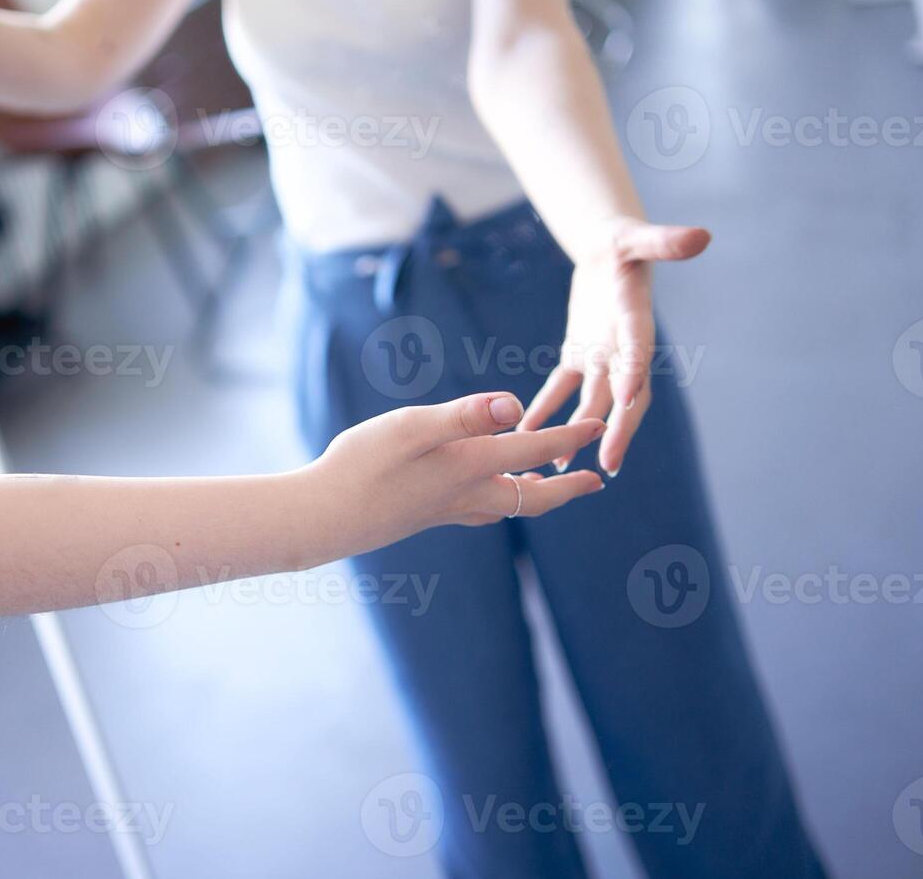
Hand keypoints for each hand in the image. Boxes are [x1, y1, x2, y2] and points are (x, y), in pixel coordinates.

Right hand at [310, 392, 605, 554]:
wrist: (323, 517)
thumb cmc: (360, 465)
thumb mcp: (412, 427)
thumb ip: (465, 416)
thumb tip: (517, 405)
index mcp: (468, 466)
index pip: (533, 449)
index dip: (568, 436)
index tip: (599, 425)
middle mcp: (465, 494)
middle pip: (533, 497)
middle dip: (567, 488)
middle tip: (595, 482)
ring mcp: (445, 510)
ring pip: (506, 507)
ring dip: (534, 497)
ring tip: (546, 485)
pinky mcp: (424, 516)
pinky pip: (478, 511)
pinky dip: (498, 502)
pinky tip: (485, 498)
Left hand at [520, 218, 710, 476]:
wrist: (607, 247)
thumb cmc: (623, 238)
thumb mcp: (636, 235)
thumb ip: (663, 240)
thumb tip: (701, 236)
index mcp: (637, 321)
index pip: (639, 352)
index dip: (635, 375)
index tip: (627, 402)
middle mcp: (623, 347)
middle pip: (622, 394)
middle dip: (616, 428)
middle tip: (609, 463)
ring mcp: (602, 355)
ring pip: (591, 402)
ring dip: (577, 432)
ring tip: (561, 468)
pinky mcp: (578, 354)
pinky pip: (561, 389)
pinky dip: (546, 410)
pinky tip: (528, 436)